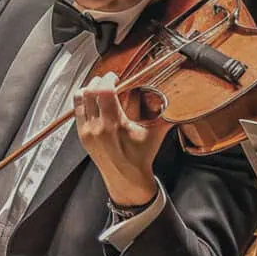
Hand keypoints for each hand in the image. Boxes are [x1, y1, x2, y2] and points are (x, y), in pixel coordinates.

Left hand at [74, 71, 165, 206]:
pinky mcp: (82, 135)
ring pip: (79, 99)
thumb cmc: (139, 158)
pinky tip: (94, 101)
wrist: (127, 178)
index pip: (104, 91)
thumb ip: (166, 113)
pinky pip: (77, 111)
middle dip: (99, 81)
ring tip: (100, 88)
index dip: (109, 79)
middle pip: (89, 91)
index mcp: (113, 125)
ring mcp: (86, 131)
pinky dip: (84, 101)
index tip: (116, 77)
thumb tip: (178, 99)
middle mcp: (96, 127)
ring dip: (89, 89)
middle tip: (110, 81)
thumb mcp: (154, 133)